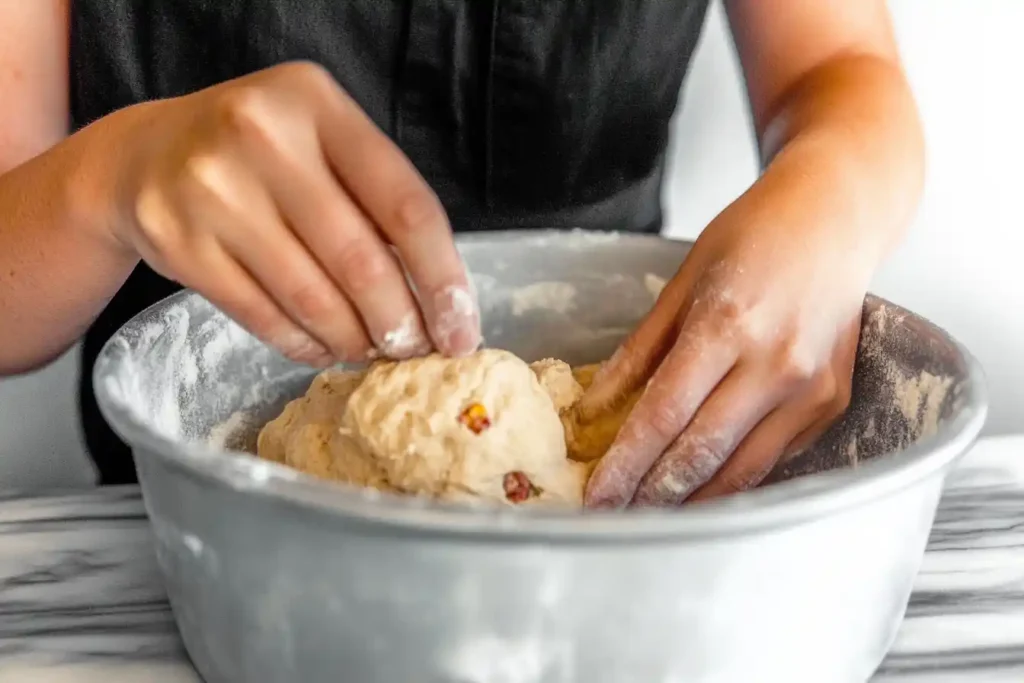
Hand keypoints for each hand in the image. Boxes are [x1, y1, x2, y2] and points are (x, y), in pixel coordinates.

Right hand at [106, 61, 478, 365]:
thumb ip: (373, 197)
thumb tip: (436, 297)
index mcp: (317, 104)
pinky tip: (326, 350)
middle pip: (361, 260)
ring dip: (355, 339)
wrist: (143, 156)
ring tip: (374, 351)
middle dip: (401, 322)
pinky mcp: (179, 244)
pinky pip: (263, 317)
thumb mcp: (319, 140)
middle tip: (417, 350)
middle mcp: (263, 138)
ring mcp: (213, 192)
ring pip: (312, 297)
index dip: (443, 278)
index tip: (461, 326)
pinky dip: (305, 345)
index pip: (405, 205)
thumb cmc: (258, 153)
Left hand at [578, 207, 872, 507]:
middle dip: (651, 493)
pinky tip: (702, 486)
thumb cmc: (755, 236)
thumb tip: (594, 407)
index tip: (597, 494)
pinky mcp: (832, 404)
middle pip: (701, 452)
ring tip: (652, 512)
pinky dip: (735, 476)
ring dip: (693, 499)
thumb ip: (639, 352)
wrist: (836, 218)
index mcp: (728, 326)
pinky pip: (774, 457)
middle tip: (616, 515)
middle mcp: (775, 364)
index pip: (663, 414)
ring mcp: (810, 390)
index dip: (625, 463)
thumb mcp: (682, 282)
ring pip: (742, 470)